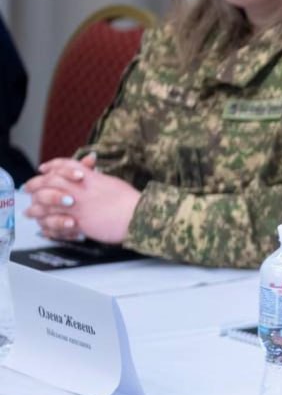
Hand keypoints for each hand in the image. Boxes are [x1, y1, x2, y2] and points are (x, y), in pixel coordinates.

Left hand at [25, 154, 139, 242]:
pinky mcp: (80, 223)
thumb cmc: (131, 202)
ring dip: (37, 207)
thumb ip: (96, 178)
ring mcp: (79, 207)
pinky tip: (45, 228)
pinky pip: (56, 223)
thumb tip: (90, 173)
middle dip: (36, 185)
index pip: (65, 165)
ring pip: (47, 203)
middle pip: (50, 182)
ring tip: (32, 211)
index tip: (43, 169)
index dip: (52, 166)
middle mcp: (81, 190)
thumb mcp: (112, 183)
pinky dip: (48, 226)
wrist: (139, 217)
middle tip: (29, 189)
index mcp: (91, 178)